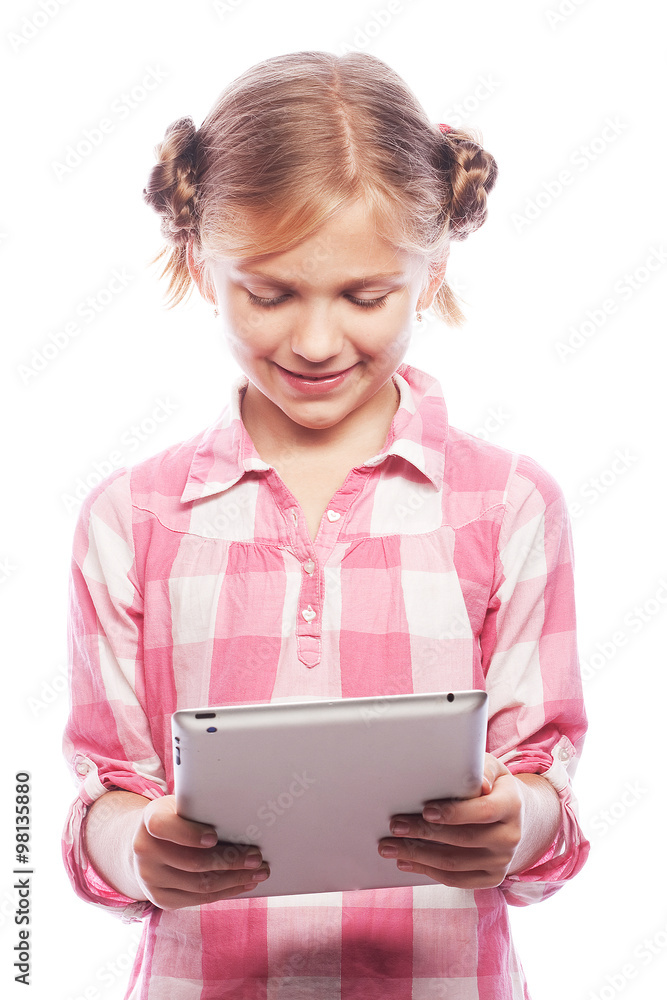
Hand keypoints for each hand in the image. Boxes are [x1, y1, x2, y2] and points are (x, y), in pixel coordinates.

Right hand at [132, 795, 269, 908]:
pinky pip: (198, 899)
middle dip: (230, 861)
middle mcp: (145, 851)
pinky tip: (243, 884)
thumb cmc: (176, 818)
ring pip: (199, 884)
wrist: (146, 844)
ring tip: (258, 873)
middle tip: (256, 857)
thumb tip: (242, 819)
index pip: (164, 827)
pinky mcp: (160, 899)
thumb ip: (200, 810)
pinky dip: (225, 892)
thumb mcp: (181, 806)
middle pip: (193, 862)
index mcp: (150, 821)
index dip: (189, 834)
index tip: (214, 836)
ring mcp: (150, 879)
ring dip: (234, 879)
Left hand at [377, 753, 524, 889]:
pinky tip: (407, 862)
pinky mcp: (491, 878)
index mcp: (511, 805)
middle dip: (423, 833)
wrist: (514, 815)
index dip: (454, 813)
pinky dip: (427, 871)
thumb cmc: (491, 785)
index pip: (483, 811)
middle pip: (463, 839)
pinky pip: (456, 880)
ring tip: (390, 847)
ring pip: (454, 864)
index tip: (426, 810)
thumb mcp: (492, 768)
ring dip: (418, 856)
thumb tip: (480, 783)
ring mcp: (502, 861)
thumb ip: (483, 770)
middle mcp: (510, 837)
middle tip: (395, 826)